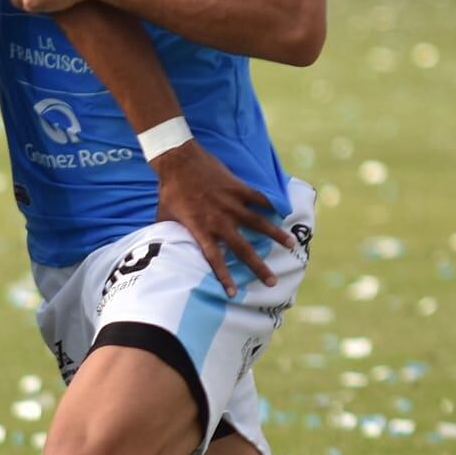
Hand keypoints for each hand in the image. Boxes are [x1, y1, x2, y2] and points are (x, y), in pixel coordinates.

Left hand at [152, 141, 294, 295]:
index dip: (224, 277)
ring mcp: (230, 203)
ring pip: (258, 223)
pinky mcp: (237, 187)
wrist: (177, 160)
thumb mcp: (165, 216)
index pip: (214, 259)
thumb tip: (164, 247)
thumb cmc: (169, 190)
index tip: (233, 293)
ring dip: (275, 235)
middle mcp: (219, 220)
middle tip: (272, 282)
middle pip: (243, 248)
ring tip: (291, 245)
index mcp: (200, 229)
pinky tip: (282, 212)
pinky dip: (269, 205)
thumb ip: (170, 233)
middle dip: (258, 267)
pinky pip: (258, 198)